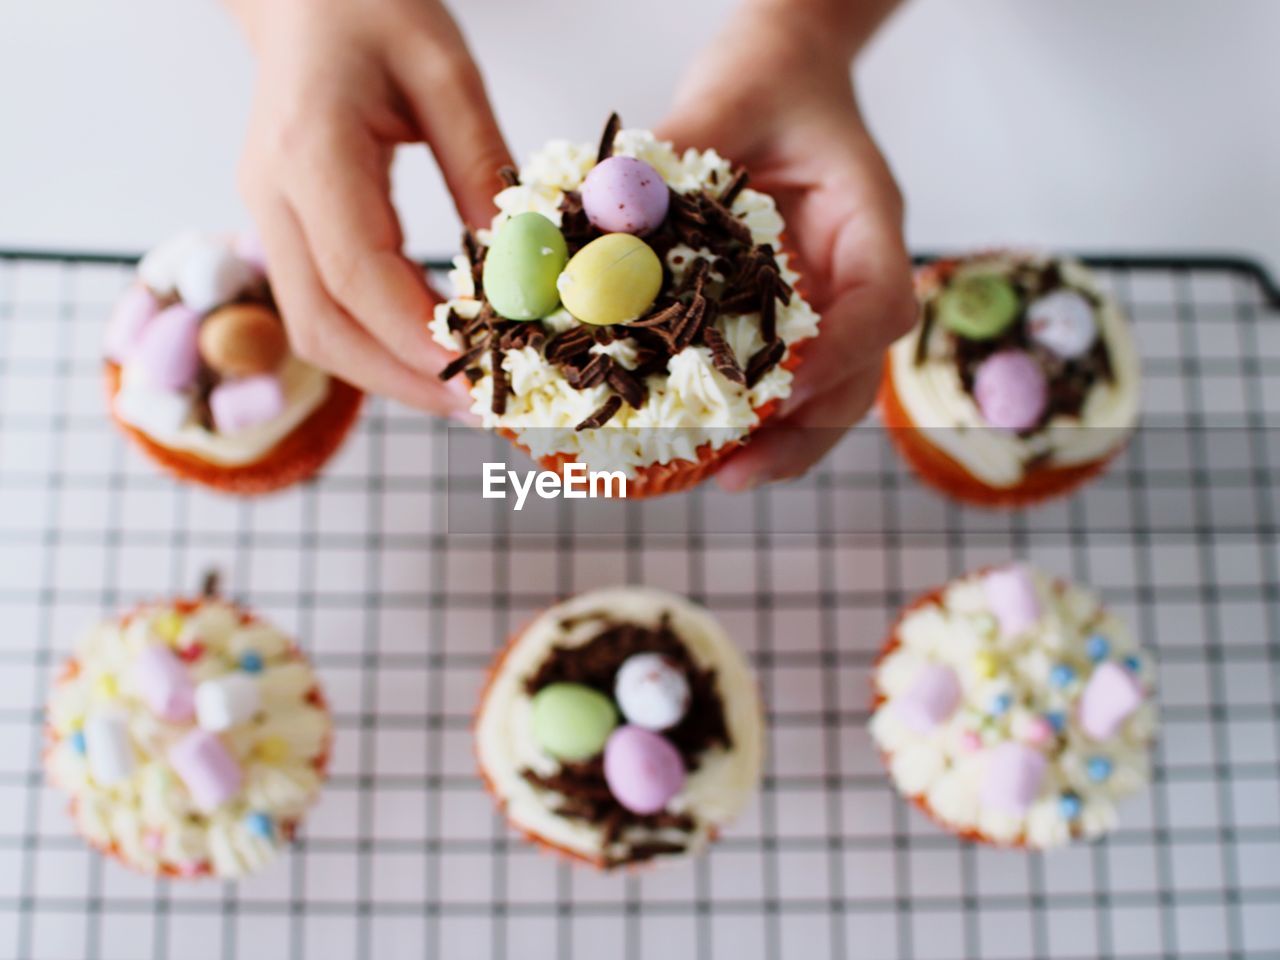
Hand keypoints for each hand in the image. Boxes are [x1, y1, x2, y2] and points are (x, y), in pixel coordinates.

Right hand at [229, 0, 509, 412]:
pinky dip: (373, 346)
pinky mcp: (282, 227)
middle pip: (322, 324)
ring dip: (385, 375)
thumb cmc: (374, 7)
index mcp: (310, 148)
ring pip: (313, 330)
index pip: (356, 270)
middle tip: (477, 408)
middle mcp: (273, 193)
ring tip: (461, 393)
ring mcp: (268, 214)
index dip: (414, 335)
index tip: (476, 374)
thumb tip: (515, 263)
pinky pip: (320, 308)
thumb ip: (477, 162)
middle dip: (401, 379)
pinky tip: (429, 353)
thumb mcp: (445, 70)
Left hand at [658, 0, 915, 490]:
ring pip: (826, 390)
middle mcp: (858, 270)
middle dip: (805, 433)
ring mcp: (828, 297)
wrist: (788, 69)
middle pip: (858, 374)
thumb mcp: (732, 94)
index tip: (788, 394)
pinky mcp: (790, 310)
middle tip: (740, 474)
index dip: (841, 358)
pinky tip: (698, 441)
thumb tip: (604, 204)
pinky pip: (781, 372)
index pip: (881, 302)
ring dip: (780, 441)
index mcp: (867, 219)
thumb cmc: (774, 75)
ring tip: (719, 477)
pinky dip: (749, 412)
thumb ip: (684, 146)